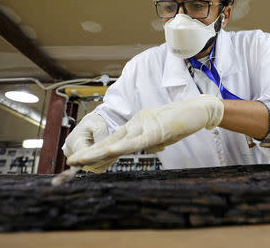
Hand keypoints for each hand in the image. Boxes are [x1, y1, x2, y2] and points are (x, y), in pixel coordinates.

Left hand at [67, 94, 223, 166]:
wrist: (199, 109)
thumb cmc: (182, 121)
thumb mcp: (164, 135)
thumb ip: (154, 141)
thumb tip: (150, 148)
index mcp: (137, 126)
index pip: (114, 141)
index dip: (97, 150)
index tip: (81, 160)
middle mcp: (136, 124)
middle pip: (110, 141)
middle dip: (90, 153)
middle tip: (70, 160)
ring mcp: (145, 125)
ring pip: (118, 141)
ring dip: (98, 152)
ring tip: (79, 160)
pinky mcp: (156, 129)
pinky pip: (137, 141)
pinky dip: (123, 147)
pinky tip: (110, 152)